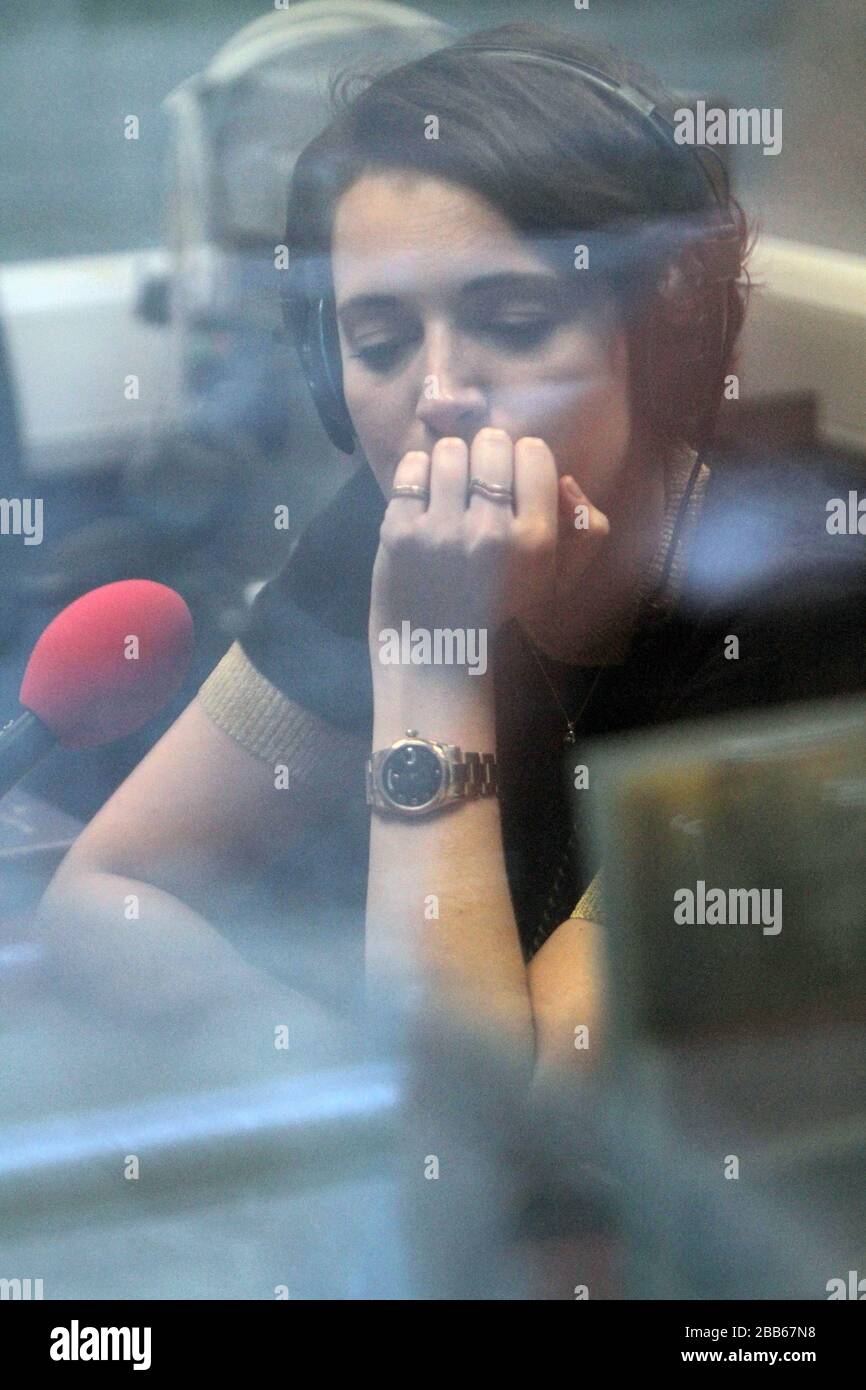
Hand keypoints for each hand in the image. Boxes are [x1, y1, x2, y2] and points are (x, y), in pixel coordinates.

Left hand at [369, 428, 608, 651]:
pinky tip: (424, 497)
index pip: (535, 452)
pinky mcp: (399, 531)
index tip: (513, 480)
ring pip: (450, 449)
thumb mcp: (555, 574)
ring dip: (451, 462)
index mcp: (535, 541)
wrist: (436, 645)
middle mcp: (491, 534)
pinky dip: (417, 474)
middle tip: (479, 482)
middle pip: (492, 442)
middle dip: (487, 455)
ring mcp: (441, 532)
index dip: (523, 459)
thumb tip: (565, 479)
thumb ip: (583, 525)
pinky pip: (412, 467)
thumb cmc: (499, 604)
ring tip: (451, 488)